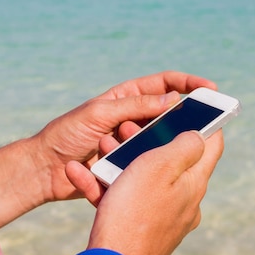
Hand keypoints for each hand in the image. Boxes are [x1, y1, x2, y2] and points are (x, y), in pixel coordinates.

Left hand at [0, 71, 215, 228]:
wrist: (44, 169)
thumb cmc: (67, 134)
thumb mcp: (100, 113)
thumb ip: (136, 105)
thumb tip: (174, 99)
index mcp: (128, 97)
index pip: (165, 84)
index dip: (188, 84)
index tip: (210, 89)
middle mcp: (134, 118)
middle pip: (169, 113)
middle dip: (182, 118)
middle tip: (199, 125)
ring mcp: (132, 142)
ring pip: (160, 141)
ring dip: (154, 144)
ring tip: (133, 148)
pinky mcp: (128, 164)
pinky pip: (146, 164)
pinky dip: (148, 166)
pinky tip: (141, 170)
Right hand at [67, 129, 223, 254]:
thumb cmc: (134, 213)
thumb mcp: (160, 167)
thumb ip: (184, 145)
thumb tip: (200, 135)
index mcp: (193, 182)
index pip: (212, 144)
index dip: (205, 121)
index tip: (193, 106)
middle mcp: (184, 201)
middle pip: (171, 160)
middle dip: (147, 140)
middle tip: (127, 127)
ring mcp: (163, 216)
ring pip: (143, 178)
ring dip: (121, 160)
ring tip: (102, 147)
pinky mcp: (140, 228)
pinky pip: (125, 199)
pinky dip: (105, 185)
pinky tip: (81, 173)